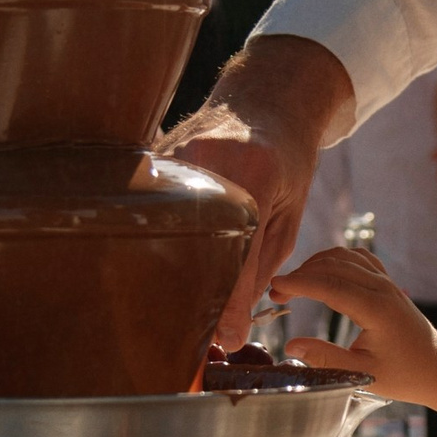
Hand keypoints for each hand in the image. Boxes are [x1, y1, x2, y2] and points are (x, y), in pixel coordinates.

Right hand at [159, 36, 353, 344]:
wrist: (268, 98)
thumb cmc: (287, 159)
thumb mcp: (288, 213)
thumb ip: (261, 265)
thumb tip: (234, 323)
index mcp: (251, 172)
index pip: (234, 255)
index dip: (227, 303)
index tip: (225, 338)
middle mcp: (204, 161)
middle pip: (187, 247)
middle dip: (190, 296)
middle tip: (193, 336)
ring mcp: (172, 156)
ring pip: (161, 230)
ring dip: (166, 270)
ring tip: (166, 309)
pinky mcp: (152, 159)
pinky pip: (148, 210)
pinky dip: (153, 239)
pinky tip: (153, 266)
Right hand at [277, 248, 436, 408]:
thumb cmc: (404, 375)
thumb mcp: (362, 372)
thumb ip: (326, 358)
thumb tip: (291, 345)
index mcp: (376, 309)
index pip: (330, 284)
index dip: (299, 283)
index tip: (274, 287)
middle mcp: (383, 288)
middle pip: (334, 266)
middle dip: (301, 274)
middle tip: (276, 292)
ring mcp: (387, 282)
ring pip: (345, 257)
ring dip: (316, 264)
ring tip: (293, 284)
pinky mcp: (388, 283)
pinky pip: (358, 259)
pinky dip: (334, 260)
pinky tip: (320, 273)